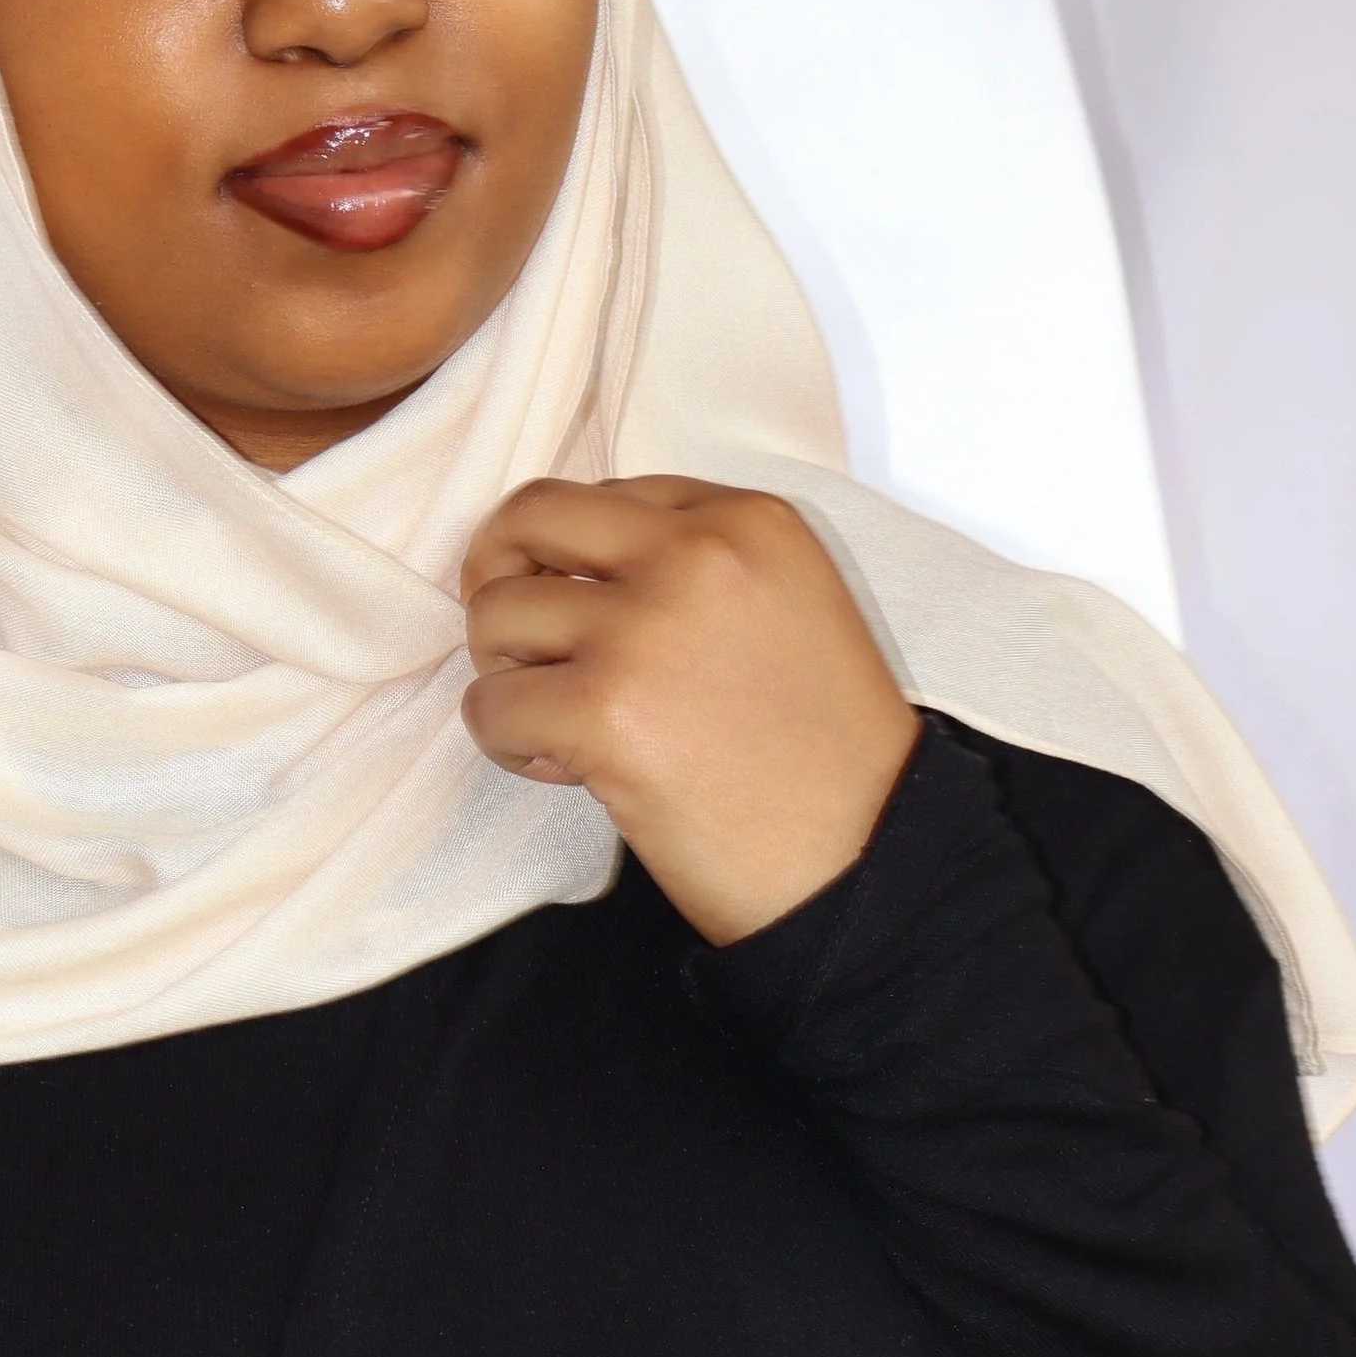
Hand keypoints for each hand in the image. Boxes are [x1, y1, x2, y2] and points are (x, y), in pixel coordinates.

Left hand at [460, 476, 919, 943]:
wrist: (866, 859)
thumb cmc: (826, 755)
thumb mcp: (791, 606)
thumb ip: (697, 566)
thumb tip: (570, 568)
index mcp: (749, 520)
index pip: (605, 497)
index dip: (574, 559)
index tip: (596, 620)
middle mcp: (695, 555)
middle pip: (529, 519)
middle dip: (500, 577)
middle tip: (520, 644)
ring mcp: (644, 630)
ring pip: (495, 614)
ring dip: (508, 674)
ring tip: (562, 723)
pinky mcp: (602, 712)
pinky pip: (489, 706)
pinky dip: (509, 743)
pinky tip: (569, 769)